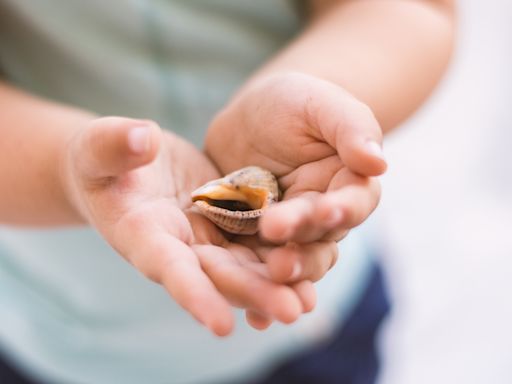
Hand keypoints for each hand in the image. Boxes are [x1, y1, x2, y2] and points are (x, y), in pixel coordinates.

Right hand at [61, 117, 317, 335]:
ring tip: (309, 301)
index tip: (221, 326)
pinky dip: (278, 257)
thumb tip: (144, 139)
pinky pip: (253, 244)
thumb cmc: (101, 159)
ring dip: (274, 284)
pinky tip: (310, 268)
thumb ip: (116, 145)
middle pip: (217, 275)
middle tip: (292, 311)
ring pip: (242, 266)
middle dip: (253, 294)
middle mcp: (177, 247)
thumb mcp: (98, 147)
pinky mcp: (225, 223)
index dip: (193, 294)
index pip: (168, 267)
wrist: (125, 167)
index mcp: (142, 234)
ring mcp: (203, 238)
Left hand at [206, 72, 385, 285]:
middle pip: (319, 239)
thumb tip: (378, 162)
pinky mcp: (256, 239)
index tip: (325, 210)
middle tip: (280, 252)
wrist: (250, 118)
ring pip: (294, 260)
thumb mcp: (320, 102)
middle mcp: (323, 214)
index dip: (341, 210)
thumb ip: (350, 126)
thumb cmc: (292, 102)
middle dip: (303, 247)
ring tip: (267, 281)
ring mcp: (290, 232)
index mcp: (346, 183)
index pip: (352, 203)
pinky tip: (251, 313)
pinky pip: (257, 265)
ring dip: (283, 276)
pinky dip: (256, 287)